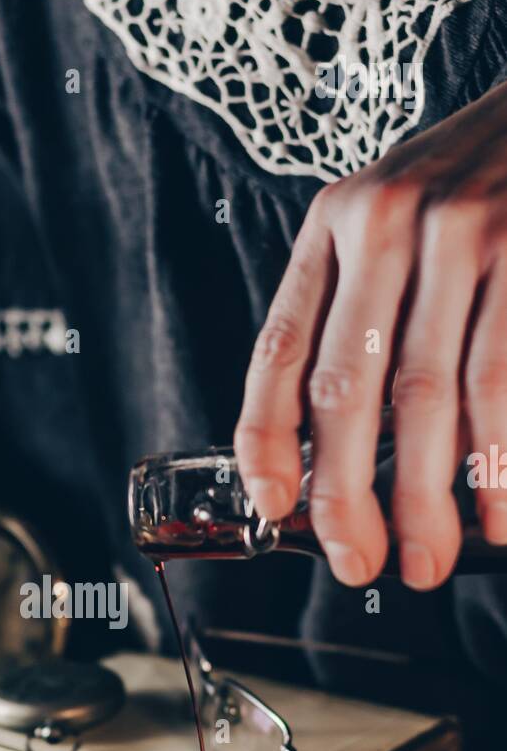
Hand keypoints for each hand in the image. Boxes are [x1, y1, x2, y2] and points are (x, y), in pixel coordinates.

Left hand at [234, 82, 506, 589]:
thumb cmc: (478, 186)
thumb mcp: (393, 224)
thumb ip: (356, 315)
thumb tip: (332, 456)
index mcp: (335, 223)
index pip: (280, 347)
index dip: (266, 441)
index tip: (275, 508)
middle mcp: (388, 222)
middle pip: (347, 389)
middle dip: (346, 498)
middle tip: (358, 564)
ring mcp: (465, 232)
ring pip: (426, 399)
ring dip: (425, 502)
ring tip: (427, 561)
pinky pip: (502, 382)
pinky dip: (498, 464)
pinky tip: (497, 514)